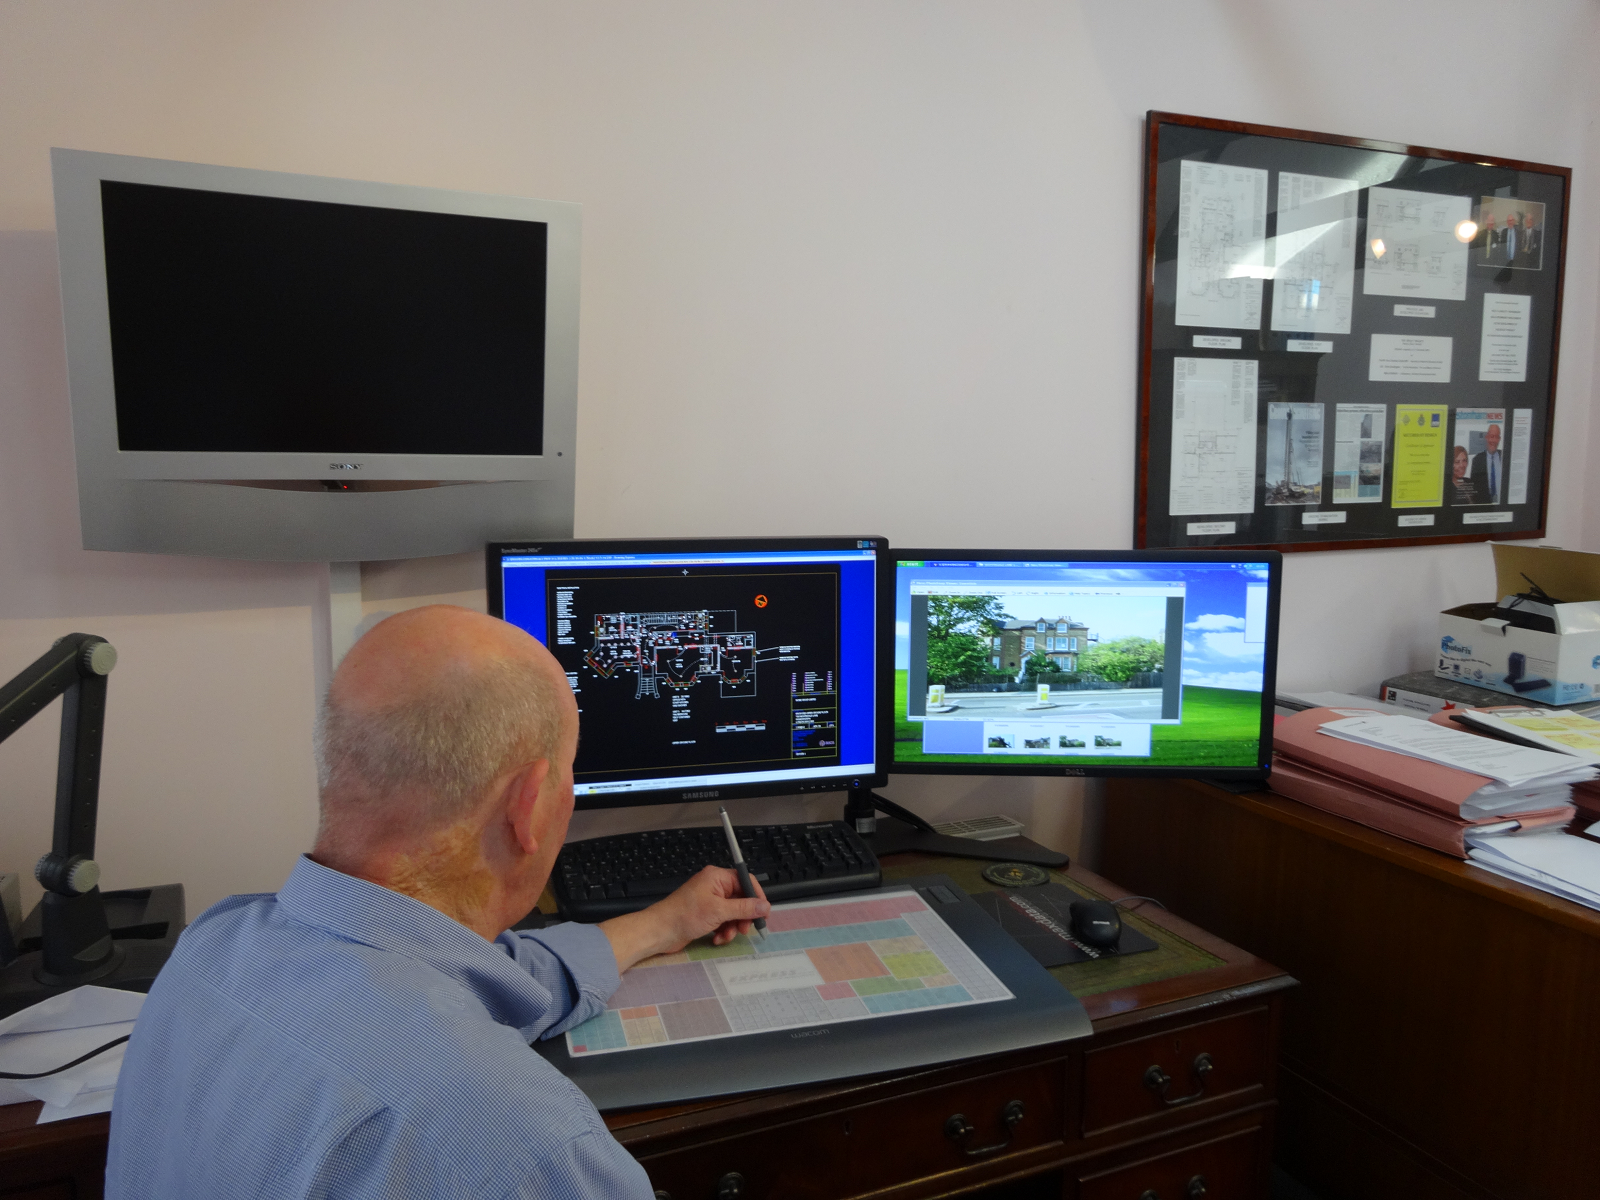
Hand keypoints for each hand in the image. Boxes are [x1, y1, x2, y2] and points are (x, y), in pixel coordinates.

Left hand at [599, 866, 769, 972]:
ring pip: (732, 913)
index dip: (756, 896)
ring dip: (732, 927)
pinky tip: (716, 938)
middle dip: (743, 916)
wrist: (660, 931)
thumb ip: (744, 908)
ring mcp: (709, 901)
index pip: (745, 881)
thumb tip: (764, 906)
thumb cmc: (684, 915)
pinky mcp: (704, 914)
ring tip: (725, 936)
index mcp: (717, 877)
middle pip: (741, 899)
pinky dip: (722, 931)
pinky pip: (722, 921)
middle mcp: (714, 886)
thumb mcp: (719, 911)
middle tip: (745, 929)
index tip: (763, 912)